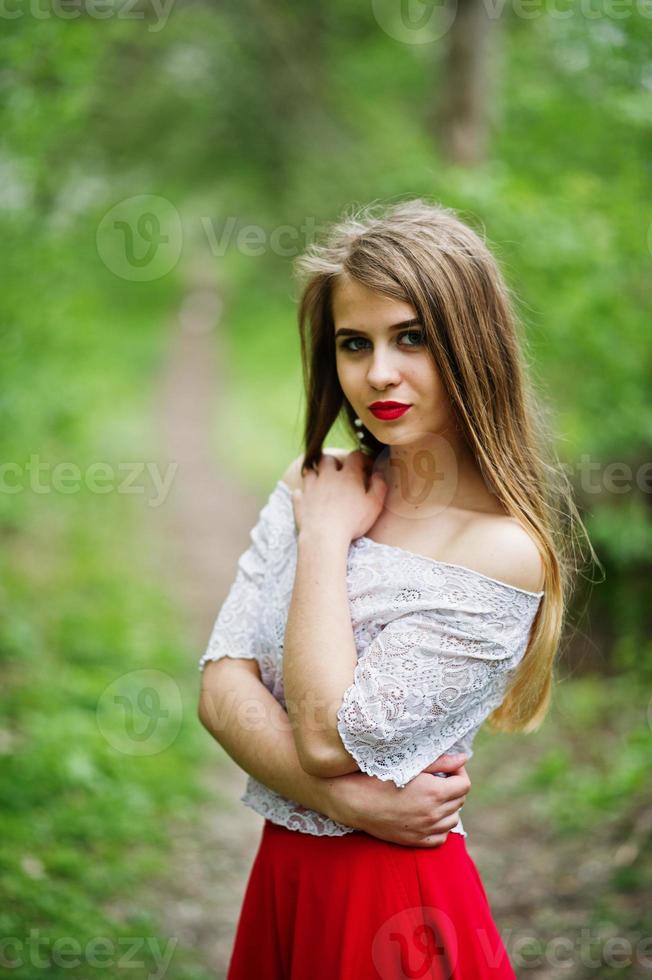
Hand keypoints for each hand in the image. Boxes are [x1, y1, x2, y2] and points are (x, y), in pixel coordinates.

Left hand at [291, 451, 386, 541]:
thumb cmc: (352, 522)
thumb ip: (379, 486)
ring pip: (310, 471)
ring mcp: (311, 487)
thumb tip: (378, 474)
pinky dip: (303, 493)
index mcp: (348, 475)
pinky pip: (298, 491)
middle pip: (328, 459)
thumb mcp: (374, 505)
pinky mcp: (300, 500)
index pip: (355, 456)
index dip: (362, 458)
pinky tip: (309, 499)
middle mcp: (327, 476)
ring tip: (322, 483)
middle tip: (340, 473)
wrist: (324, 537)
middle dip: (334, 462)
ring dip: (316, 474)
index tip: (366, 467)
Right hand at [326, 753, 470, 847]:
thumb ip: (439, 762)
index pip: (464, 784)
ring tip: (434, 796)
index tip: (448, 767)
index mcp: (434, 792)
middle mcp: (433, 814)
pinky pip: (440, 838)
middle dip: (454, 788)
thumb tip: (463, 758)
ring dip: (449, 808)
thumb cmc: (378, 776)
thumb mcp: (409, 764)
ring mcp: (424, 830)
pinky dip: (440, 827)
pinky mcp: (414, 841)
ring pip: (452, 820)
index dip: (459, 773)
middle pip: (460, 801)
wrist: (353, 800)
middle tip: (439, 778)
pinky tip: (429, 815)